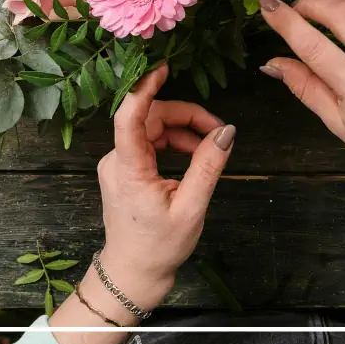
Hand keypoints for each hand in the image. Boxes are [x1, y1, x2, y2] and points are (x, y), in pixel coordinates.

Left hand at [95, 64, 235, 312]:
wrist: (133, 275)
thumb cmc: (159, 247)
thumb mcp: (191, 208)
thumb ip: (208, 166)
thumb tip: (227, 131)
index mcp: (128, 168)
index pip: (129, 116)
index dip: (145, 88)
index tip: (163, 68)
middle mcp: (117, 160)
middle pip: (150, 119)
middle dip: (186, 117)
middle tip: (218, 131)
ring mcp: (118, 165)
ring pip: (152, 129)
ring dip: (183, 131)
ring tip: (211, 148)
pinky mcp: (125, 170)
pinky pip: (150, 143)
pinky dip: (174, 143)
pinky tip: (194, 157)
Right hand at [259, 0, 344, 235]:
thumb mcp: (336, 123)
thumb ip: (304, 87)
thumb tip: (271, 62)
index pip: (312, 44)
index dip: (285, 20)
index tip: (267, 5)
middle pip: (340, 12)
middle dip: (312, 3)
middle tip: (299, 10)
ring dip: (342, 1)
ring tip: (332, 15)